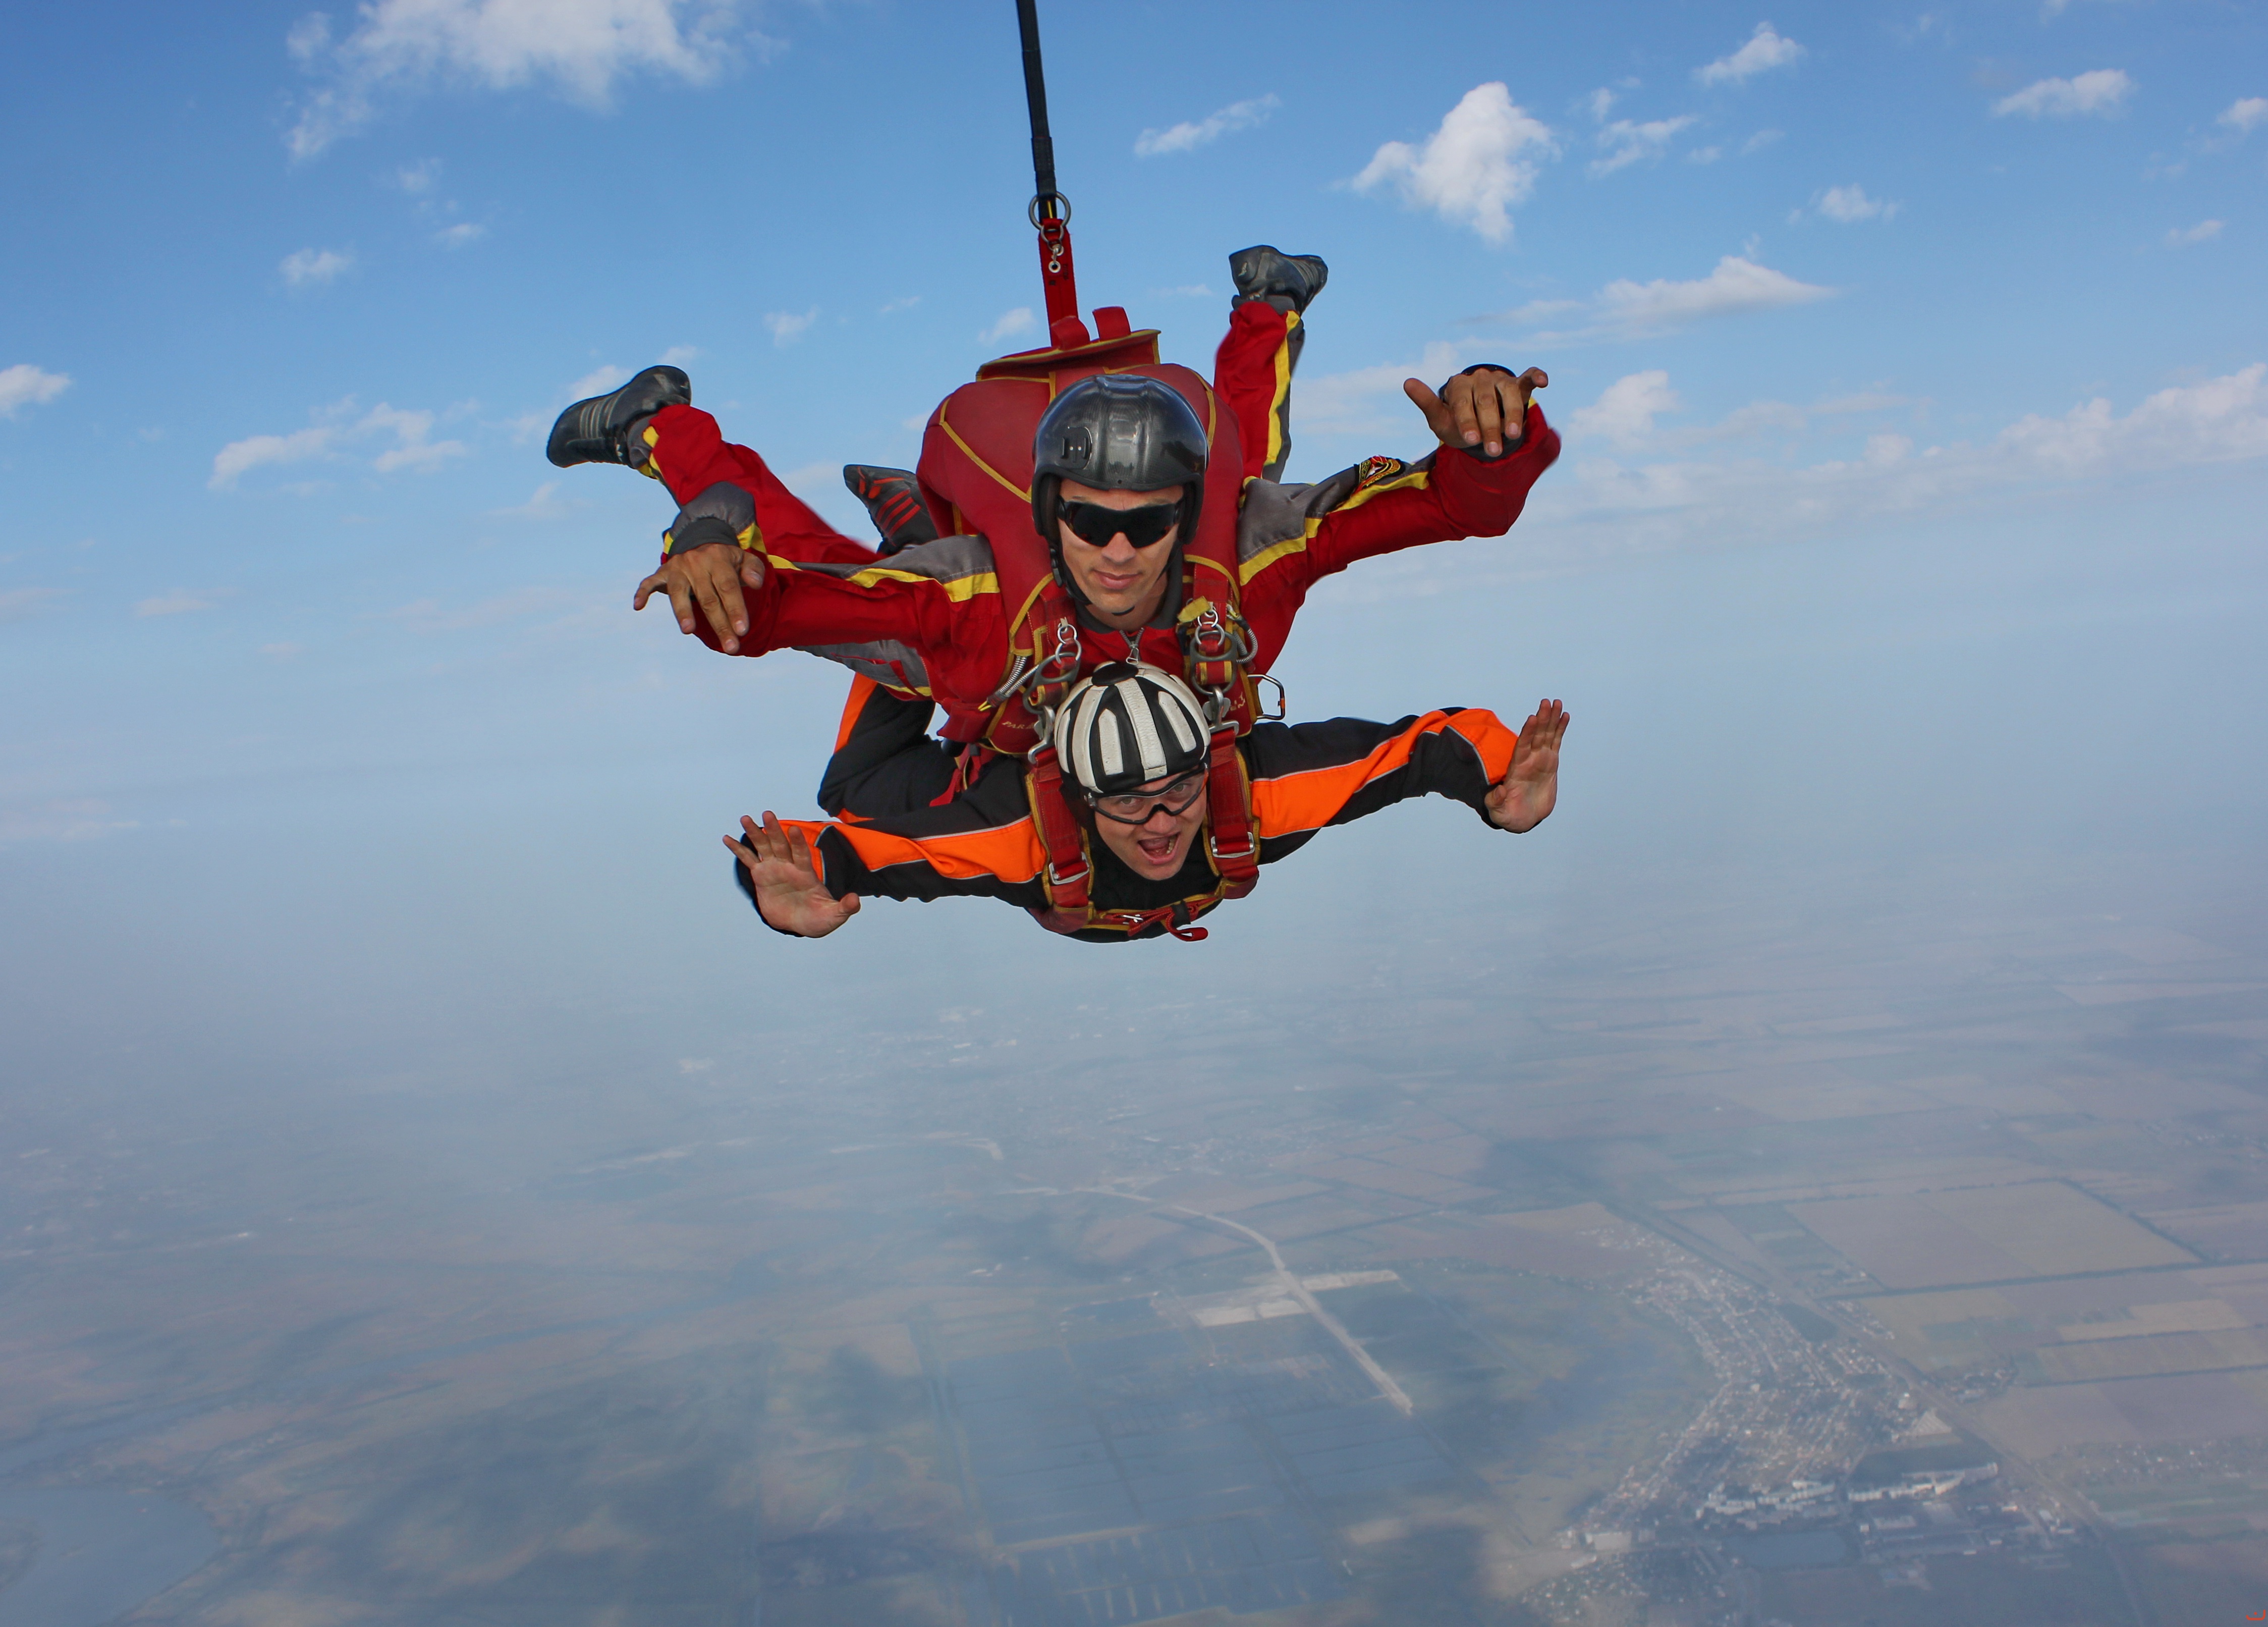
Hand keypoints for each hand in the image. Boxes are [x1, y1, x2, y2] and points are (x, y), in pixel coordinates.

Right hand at [634, 543, 764, 653]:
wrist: (700, 540)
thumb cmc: (726, 560)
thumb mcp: (743, 559)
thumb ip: (754, 570)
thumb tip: (757, 584)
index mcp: (718, 560)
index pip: (728, 587)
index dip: (735, 609)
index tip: (742, 631)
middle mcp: (696, 563)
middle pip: (708, 598)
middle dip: (719, 624)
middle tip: (730, 647)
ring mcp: (677, 568)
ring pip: (678, 592)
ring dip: (682, 612)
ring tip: (688, 631)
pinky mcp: (662, 572)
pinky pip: (649, 582)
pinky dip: (642, 593)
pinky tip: (638, 606)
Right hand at [725, 813, 860, 937]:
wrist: (801, 923)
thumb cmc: (818, 918)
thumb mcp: (834, 915)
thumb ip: (844, 907)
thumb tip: (855, 900)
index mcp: (806, 873)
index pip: (802, 854)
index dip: (798, 843)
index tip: (795, 829)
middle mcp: (789, 867)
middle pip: (781, 845)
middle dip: (775, 831)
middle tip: (768, 814)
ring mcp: (774, 869)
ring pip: (763, 847)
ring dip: (755, 833)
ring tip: (746, 818)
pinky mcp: (761, 876)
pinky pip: (748, 860)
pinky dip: (738, 850)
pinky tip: (727, 839)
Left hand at [1404, 366, 1547, 458]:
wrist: (1477, 428)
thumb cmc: (1457, 425)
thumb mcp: (1440, 421)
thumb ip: (1427, 403)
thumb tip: (1407, 382)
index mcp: (1457, 385)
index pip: (1463, 402)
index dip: (1468, 421)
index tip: (1471, 440)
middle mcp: (1478, 378)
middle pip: (1485, 401)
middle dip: (1490, 427)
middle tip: (1493, 450)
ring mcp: (1499, 380)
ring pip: (1508, 392)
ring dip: (1512, 415)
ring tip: (1512, 436)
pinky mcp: (1518, 383)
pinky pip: (1527, 376)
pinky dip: (1536, 376)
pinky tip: (1543, 382)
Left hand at [1485, 698, 1568, 832]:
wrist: (1522, 818)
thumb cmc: (1509, 814)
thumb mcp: (1498, 811)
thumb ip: (1496, 801)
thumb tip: (1499, 791)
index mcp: (1516, 769)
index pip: (1522, 746)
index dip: (1527, 733)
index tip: (1532, 718)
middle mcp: (1528, 760)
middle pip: (1535, 736)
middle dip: (1542, 719)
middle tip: (1547, 702)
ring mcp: (1539, 760)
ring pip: (1546, 735)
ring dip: (1551, 719)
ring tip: (1556, 703)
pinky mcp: (1550, 763)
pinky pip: (1555, 743)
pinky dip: (1560, 729)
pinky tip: (1564, 716)